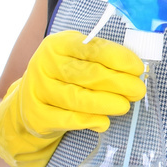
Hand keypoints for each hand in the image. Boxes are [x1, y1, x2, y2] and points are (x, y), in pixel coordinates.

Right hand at [0, 30, 145, 166]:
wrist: (28, 104)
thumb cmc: (62, 78)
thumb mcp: (75, 60)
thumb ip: (99, 60)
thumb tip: (134, 71)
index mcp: (58, 44)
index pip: (92, 48)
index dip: (119, 58)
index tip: (138, 68)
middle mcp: (44, 64)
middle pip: (88, 74)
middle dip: (119, 83)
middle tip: (138, 90)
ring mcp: (39, 90)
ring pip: (78, 98)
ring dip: (107, 103)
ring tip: (125, 106)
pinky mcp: (37, 115)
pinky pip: (68, 119)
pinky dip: (90, 121)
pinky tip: (104, 122)